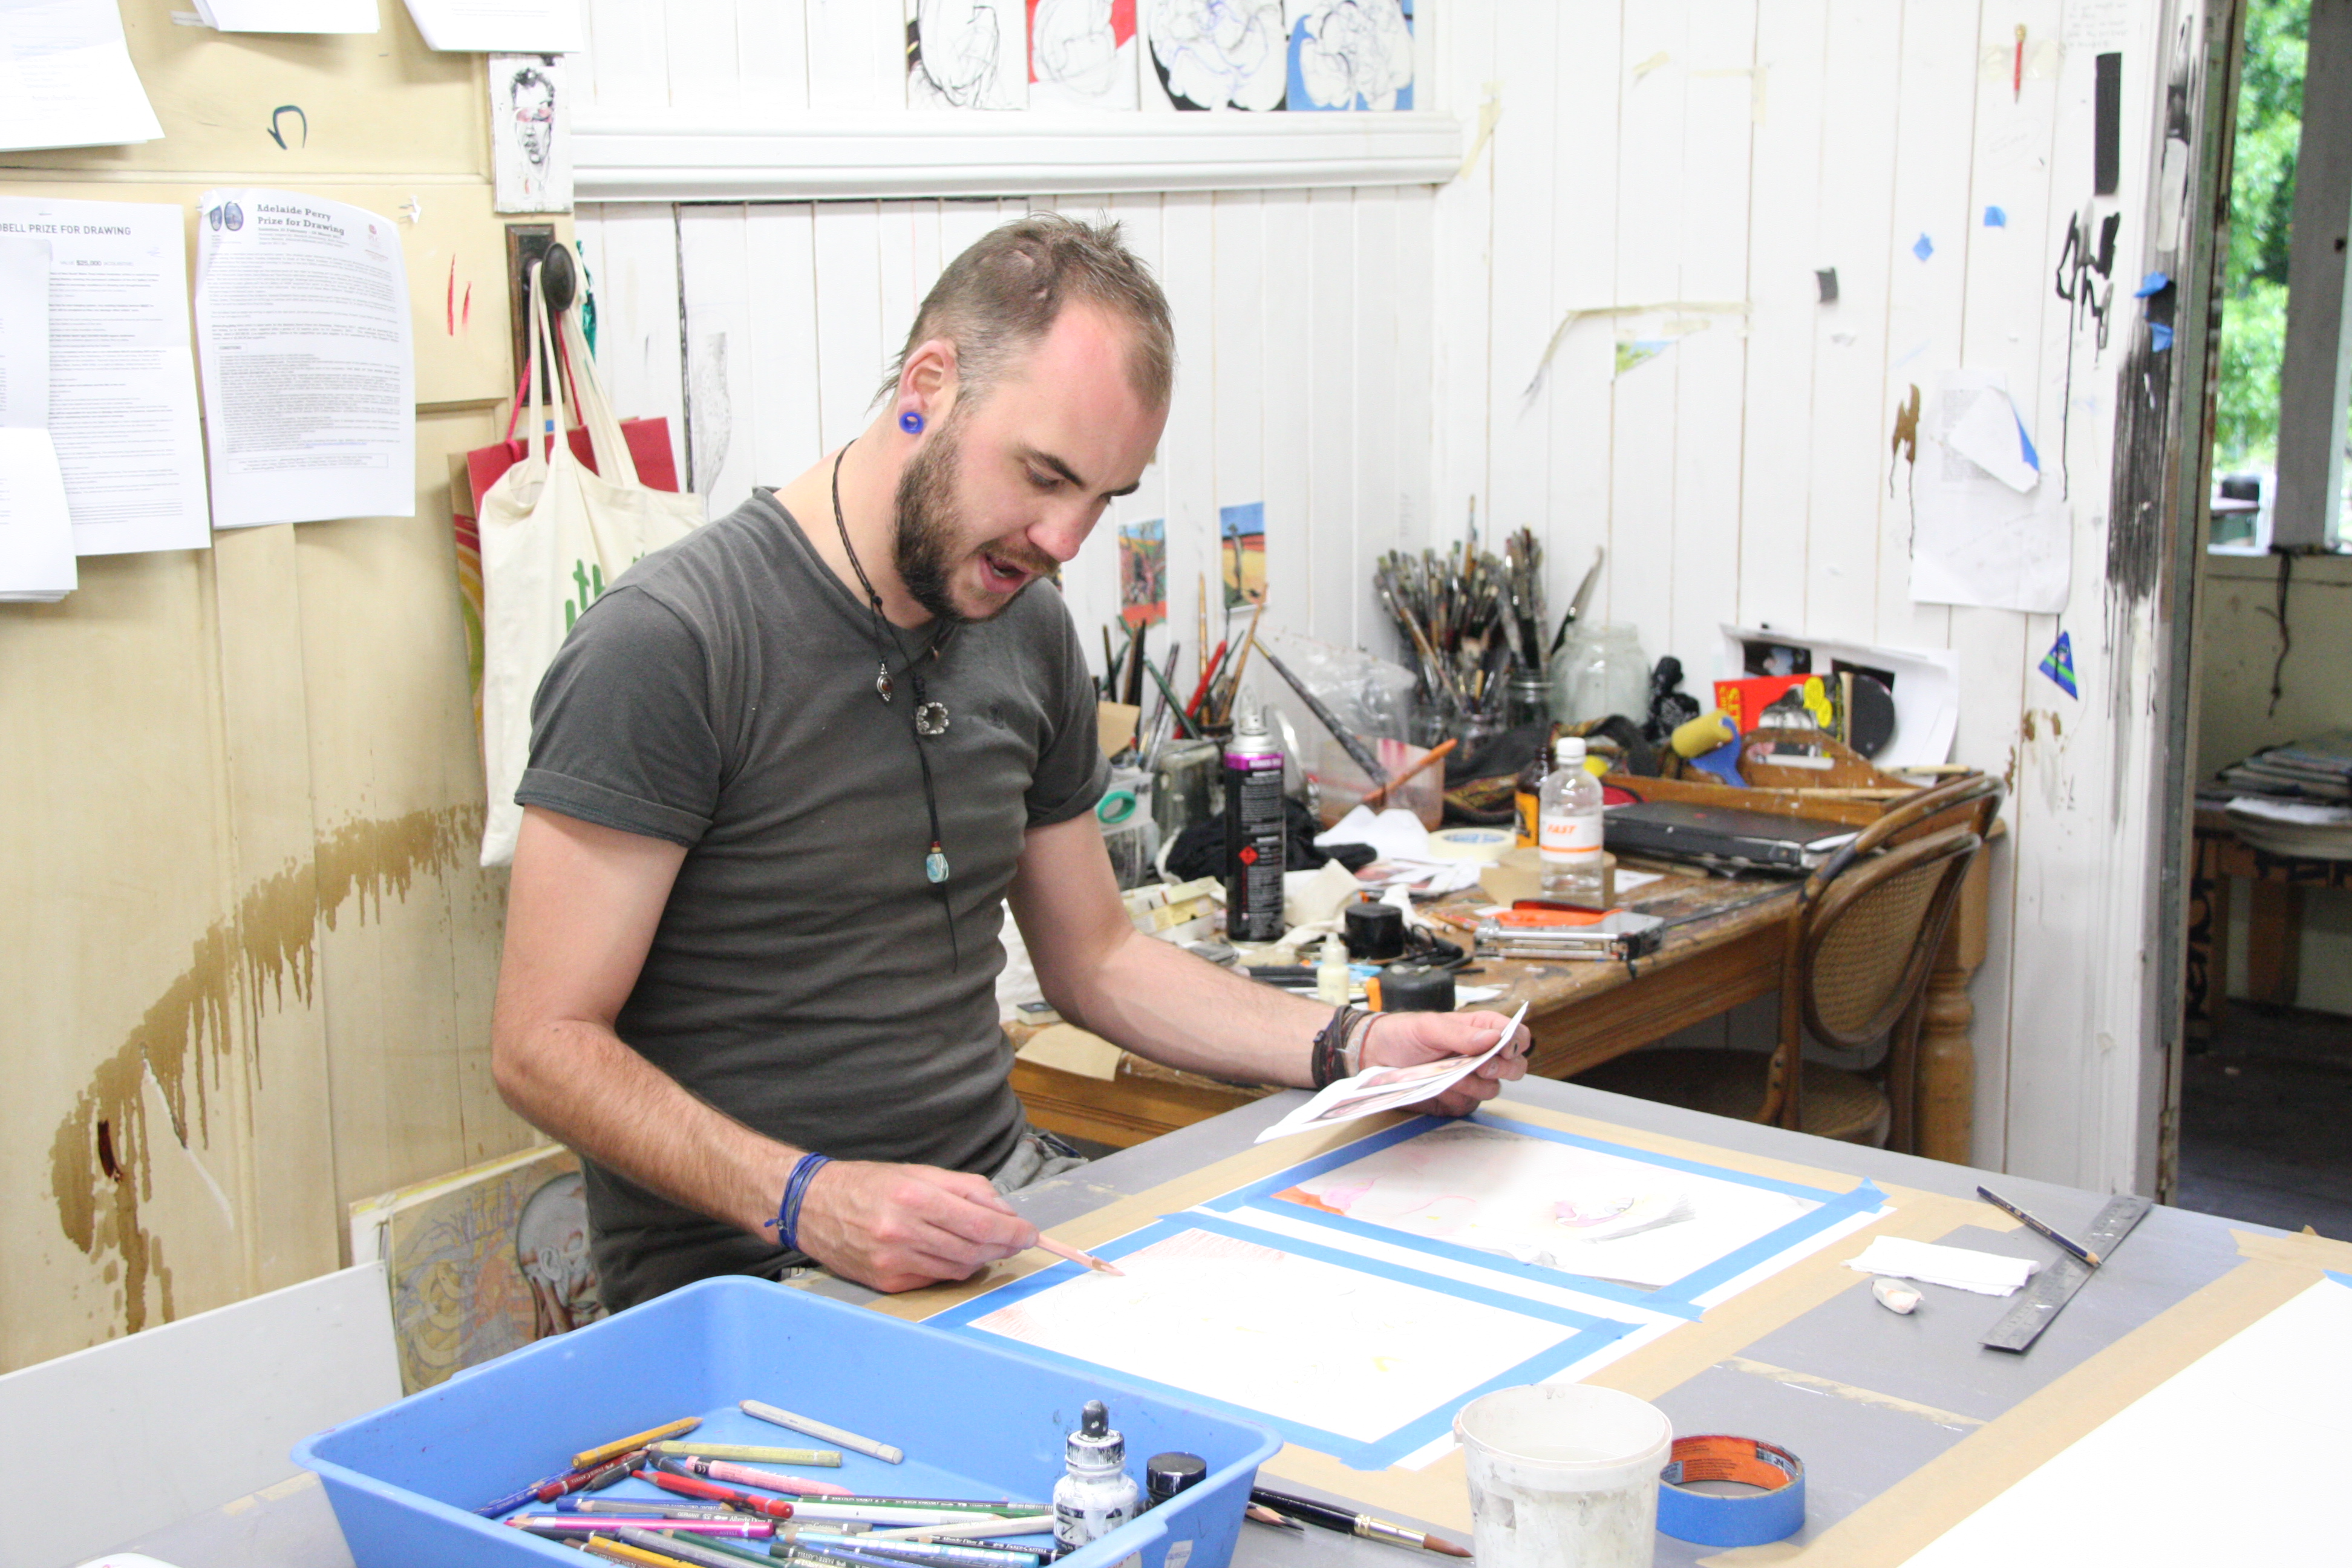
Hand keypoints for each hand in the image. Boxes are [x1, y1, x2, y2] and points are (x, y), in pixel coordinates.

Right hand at [792, 1159, 1038, 1292]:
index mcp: (913, 1198)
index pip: (980, 1223)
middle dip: (1003, 1246)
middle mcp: (903, 1233)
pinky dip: (951, 1268)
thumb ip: (966, 1189)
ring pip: (958, 1269)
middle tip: (1016, 1239)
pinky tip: (951, 1254)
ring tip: (986, 1244)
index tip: (1030, 1233)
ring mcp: (893, 1262)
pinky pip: (935, 1279)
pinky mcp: (886, 1282)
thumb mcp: (920, 1172)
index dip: (1012, 1232)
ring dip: (980, 1258)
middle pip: (974, 1249)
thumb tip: (1005, 1212)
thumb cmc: (870, 1184)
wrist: (813, 1206)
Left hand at [1357, 1008, 1529, 1116]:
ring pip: (1493, 1089)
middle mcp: (1482, 1055)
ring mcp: (1472, 1080)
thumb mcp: (1429, 1027)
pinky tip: (1440, 1087)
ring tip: (1449, 1075)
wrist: (1376, 1057)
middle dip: (1502, 1068)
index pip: (1516, 1035)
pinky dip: (1456, 1098)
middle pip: (1515, 1067)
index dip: (1516, 1042)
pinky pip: (1470, 1105)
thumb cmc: (1403, 1034)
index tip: (1504, 1048)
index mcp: (1481, 1030)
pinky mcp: (1458, 1100)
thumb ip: (1461, 1034)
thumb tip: (1494, 1038)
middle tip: (1482, 1066)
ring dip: (1473, 1084)